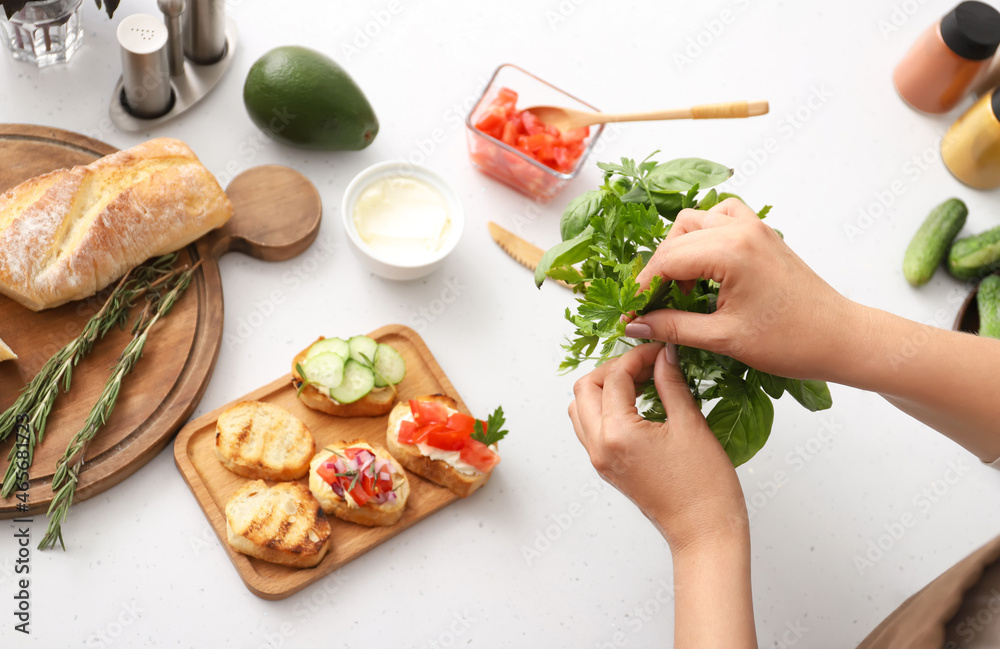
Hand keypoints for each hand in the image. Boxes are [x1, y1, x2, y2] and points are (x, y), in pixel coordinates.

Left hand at [568, 342, 746, 552]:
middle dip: (612, 368)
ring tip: (639, 382)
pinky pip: (590, 429)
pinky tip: (636, 404)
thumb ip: (671, 384)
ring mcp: (599, 459)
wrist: (703, 532)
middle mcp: (599, 447)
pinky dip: (604, 409)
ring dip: (603, 388)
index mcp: (617, 434)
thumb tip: (664, 355)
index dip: (638, 356)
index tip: (660, 351)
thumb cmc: (704, 487)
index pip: (614, 377)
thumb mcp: (691, 426)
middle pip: (585, 389)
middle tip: (645, 363)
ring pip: (581, 409)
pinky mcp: (607, 468)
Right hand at [627, 198, 860, 381]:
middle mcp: (741, 229)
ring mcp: (754, 227)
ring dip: (678, 250)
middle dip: (657, 272)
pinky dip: (704, 235)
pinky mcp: (763, 233)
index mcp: (730, 251)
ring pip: (695, 221)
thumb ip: (673, 327)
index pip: (666, 261)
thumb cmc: (793, 341)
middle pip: (675, 239)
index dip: (643, 288)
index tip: (631, 313)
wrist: (841, 337)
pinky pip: (721, 218)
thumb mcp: (723, 338)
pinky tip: (703, 267)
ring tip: (678, 288)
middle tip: (650, 306)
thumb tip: (635, 325)